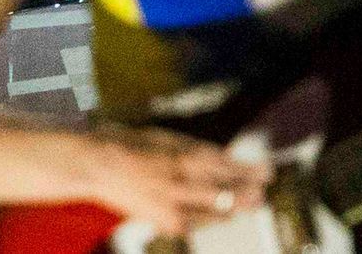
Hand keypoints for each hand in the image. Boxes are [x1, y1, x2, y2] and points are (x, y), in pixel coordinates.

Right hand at [82, 126, 271, 238]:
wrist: (95, 164)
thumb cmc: (126, 144)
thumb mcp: (164, 137)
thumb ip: (192, 150)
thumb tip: (220, 158)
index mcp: (183, 154)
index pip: (226, 165)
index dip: (249, 170)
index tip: (266, 172)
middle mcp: (182, 179)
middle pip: (226, 191)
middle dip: (247, 194)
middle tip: (261, 195)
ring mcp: (173, 202)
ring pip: (213, 212)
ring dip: (231, 210)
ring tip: (242, 209)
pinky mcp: (162, 219)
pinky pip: (192, 225)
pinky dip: (203, 221)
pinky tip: (213, 220)